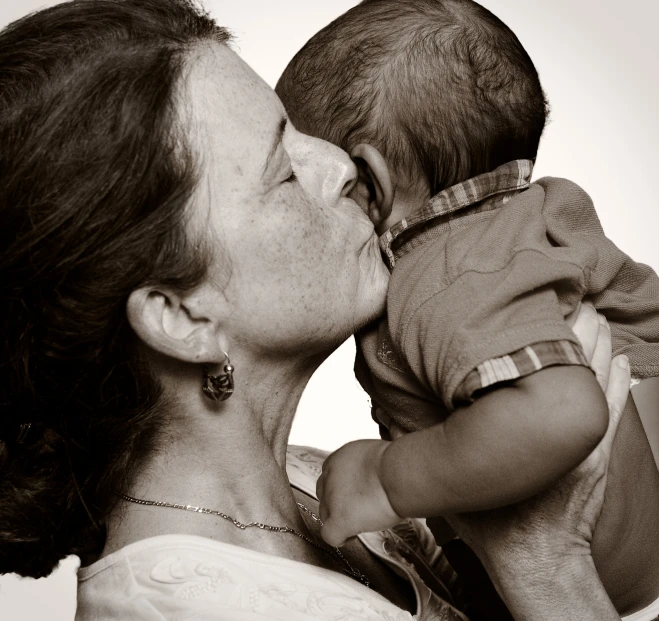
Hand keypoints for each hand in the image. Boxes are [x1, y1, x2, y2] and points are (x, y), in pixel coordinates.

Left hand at [316, 439, 402, 546]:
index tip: (358, 494)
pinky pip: (330, 535)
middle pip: (324, 495)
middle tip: (361, 507)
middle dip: (339, 503)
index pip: (330, 477)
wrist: (400, 473)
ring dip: (341, 519)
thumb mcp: (374, 458)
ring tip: (363, 521)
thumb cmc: (398, 465)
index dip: (343, 488)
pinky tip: (354, 535)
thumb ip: (364, 468)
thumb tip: (370, 480)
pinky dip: (341, 537)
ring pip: (325, 514)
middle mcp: (329, 476)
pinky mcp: (338, 518)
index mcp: (339, 458)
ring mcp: (331, 498)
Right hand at [444, 304, 629, 601]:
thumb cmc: (500, 525)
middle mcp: (559, 432)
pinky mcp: (600, 456)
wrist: (539, 564)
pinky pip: (616, 407)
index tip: (535, 305)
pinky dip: (617, 379)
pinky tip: (618, 360)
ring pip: (600, 380)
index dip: (539, 333)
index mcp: (522, 434)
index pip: (536, 369)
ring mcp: (586, 444)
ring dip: (596, 345)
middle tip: (568, 295)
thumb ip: (424, 449)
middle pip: (575, 363)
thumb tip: (389, 417)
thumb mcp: (452, 482)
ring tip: (591, 313)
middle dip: (572, 327)